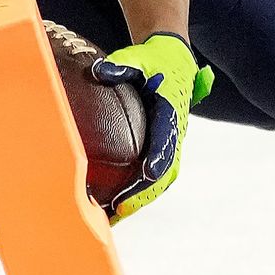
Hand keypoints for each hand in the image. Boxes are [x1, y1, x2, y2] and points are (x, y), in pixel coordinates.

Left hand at [89, 33, 211, 221]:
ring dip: (143, 198)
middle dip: (144, 193)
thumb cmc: (153, 60)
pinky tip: (118, 203)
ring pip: (163, 178)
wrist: (176, 61)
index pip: (164, 143)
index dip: (153, 163)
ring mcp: (173, 142)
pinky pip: (158, 174)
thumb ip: (122, 66)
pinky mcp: (166, 146)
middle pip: (165, 171)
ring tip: (116, 216)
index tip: (142, 178)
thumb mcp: (139, 58)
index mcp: (172, 112)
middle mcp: (176, 132)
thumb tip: (98, 71)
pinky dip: (142, 191)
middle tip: (119, 210)